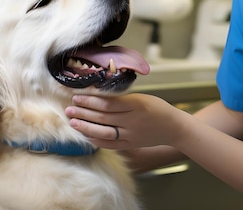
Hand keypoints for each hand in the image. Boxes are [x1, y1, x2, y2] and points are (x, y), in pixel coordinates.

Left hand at [65, 93, 188, 149]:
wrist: (173, 128)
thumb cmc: (158, 108)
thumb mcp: (142, 98)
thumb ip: (123, 100)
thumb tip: (98, 98)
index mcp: (136, 105)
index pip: (107, 103)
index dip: (90, 100)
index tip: (77, 97)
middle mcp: (132, 121)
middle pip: (103, 117)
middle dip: (83, 112)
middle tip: (69, 109)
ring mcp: (131, 135)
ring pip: (103, 132)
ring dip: (86, 127)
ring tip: (73, 122)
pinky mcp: (130, 145)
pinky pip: (110, 143)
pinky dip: (96, 139)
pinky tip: (86, 134)